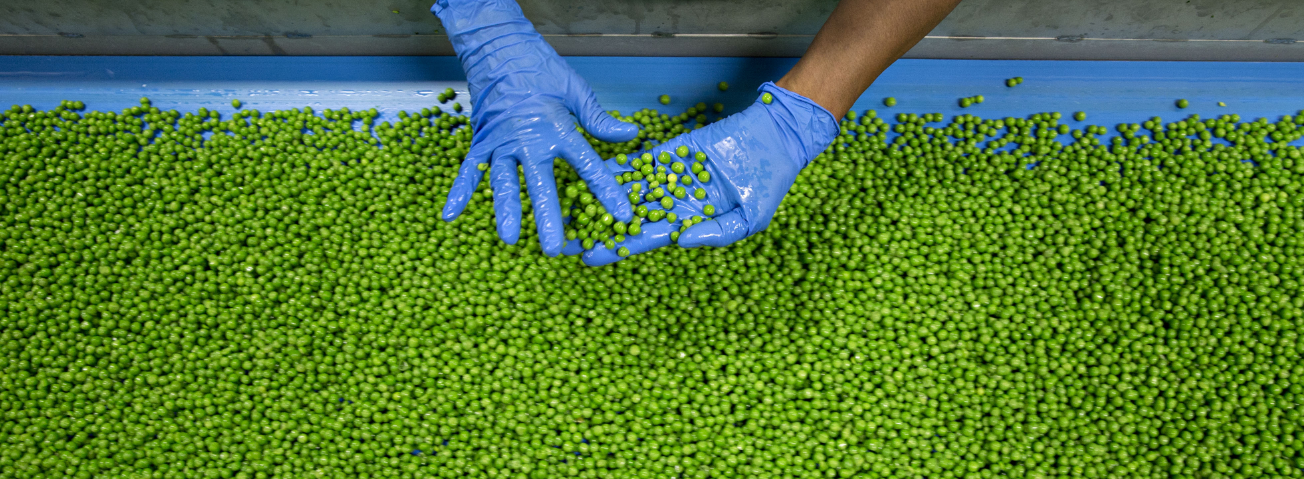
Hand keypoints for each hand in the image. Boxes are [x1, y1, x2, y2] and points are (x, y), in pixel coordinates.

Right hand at [431, 0, 637, 256]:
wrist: (498, 47)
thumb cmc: (539, 67)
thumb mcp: (576, 89)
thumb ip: (600, 119)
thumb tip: (631, 135)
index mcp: (557, 127)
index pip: (587, 165)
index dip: (606, 191)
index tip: (621, 215)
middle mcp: (527, 139)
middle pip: (540, 185)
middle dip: (547, 218)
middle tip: (553, 248)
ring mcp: (500, 142)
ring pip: (503, 183)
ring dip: (505, 211)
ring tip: (509, 238)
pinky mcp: (481, 140)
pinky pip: (468, 169)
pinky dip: (459, 191)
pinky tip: (451, 215)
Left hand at [582, 82, 837, 265]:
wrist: (776, 136)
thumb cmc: (770, 181)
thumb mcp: (749, 219)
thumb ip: (713, 232)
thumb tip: (678, 241)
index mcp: (690, 222)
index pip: (646, 239)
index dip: (617, 248)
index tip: (589, 257)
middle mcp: (674, 201)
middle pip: (628, 217)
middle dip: (598, 226)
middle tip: (565, 234)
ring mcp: (670, 175)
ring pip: (629, 189)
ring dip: (600, 196)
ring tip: (568, 203)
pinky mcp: (671, 150)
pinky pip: (641, 161)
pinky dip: (618, 166)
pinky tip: (592, 171)